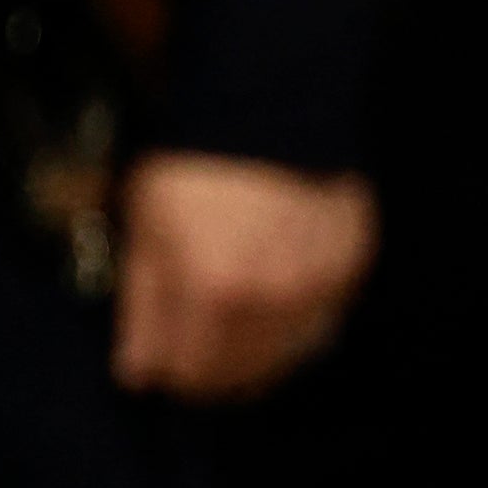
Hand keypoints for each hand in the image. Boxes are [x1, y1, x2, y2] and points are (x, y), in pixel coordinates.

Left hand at [111, 151, 373, 397]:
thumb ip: (141, 306)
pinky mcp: (348, 272)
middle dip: (209, 370)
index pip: (189, 373)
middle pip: (239, 376)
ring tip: (230, 322)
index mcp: (213, 289)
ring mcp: (318, 287)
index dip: (164, 372)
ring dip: (253, 352)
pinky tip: (269, 297)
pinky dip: (292, 324)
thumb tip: (139, 370)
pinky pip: (319, 324)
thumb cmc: (196, 164)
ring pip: (284, 359)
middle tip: (191, 345)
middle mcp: (272, 299)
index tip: (156, 359)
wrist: (265, 112)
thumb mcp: (145, 229)